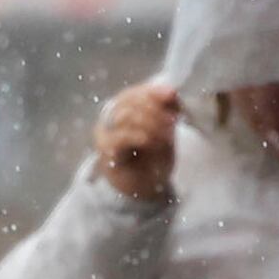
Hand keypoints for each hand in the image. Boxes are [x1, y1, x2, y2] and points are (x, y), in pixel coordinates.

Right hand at [92, 80, 180, 202]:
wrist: (145, 189)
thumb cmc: (153, 158)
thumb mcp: (165, 130)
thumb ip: (166, 110)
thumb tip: (171, 90)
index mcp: (124, 109)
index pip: (135, 92)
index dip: (153, 91)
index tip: (172, 96)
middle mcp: (111, 118)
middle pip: (128, 101)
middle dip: (154, 108)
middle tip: (172, 122)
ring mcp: (106, 134)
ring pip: (124, 116)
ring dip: (149, 123)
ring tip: (166, 136)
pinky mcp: (106, 152)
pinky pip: (119, 138)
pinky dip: (136, 136)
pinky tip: (148, 141)